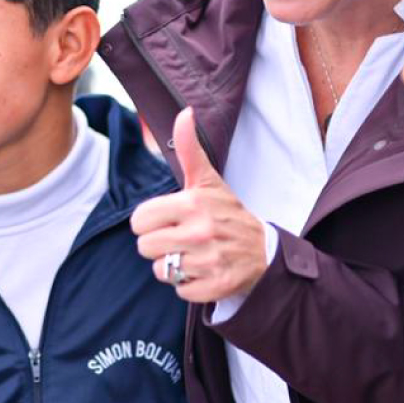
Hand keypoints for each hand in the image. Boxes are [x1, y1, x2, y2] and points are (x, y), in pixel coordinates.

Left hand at [130, 108, 268, 303]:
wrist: (264, 251)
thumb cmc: (227, 213)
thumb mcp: (208, 181)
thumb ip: (191, 148)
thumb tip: (184, 111)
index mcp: (192, 203)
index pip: (138, 220)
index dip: (149, 222)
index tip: (167, 220)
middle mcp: (199, 232)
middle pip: (144, 247)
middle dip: (159, 245)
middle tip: (181, 239)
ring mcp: (208, 261)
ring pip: (160, 270)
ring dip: (173, 266)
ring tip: (193, 255)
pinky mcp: (215, 287)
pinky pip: (179, 290)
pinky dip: (189, 284)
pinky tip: (204, 271)